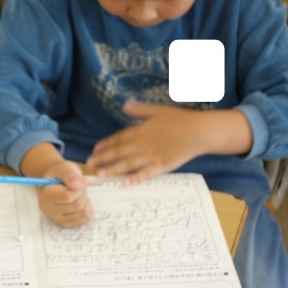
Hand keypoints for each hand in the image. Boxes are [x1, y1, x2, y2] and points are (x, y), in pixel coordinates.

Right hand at [36, 160, 93, 227]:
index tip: (79, 181)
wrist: (55, 182)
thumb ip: (69, 174)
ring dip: (86, 201)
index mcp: (45, 195)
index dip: (79, 188)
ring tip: (78, 194)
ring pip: (83, 213)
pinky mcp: (66, 224)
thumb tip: (78, 185)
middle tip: (78, 186)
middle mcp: (49, 210)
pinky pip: (86, 219)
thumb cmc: (59, 174)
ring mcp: (57, 219)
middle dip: (83, 193)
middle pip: (77, 205)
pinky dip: (88, 208)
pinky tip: (80, 202)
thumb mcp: (63, 167)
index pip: (68, 196)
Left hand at [86, 101, 209, 184]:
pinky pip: (146, 173)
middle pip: (120, 151)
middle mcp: (144, 143)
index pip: (119, 138)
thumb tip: (125, 105)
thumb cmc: (180, 119)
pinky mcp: (162, 165)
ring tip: (100, 175)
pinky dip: (135, 178)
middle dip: (103, 158)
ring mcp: (153, 155)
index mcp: (142, 130)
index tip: (95, 149)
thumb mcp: (158, 110)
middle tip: (89, 164)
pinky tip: (125, 183)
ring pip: (129, 163)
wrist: (199, 131)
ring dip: (113, 169)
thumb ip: (140, 110)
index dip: (106, 144)